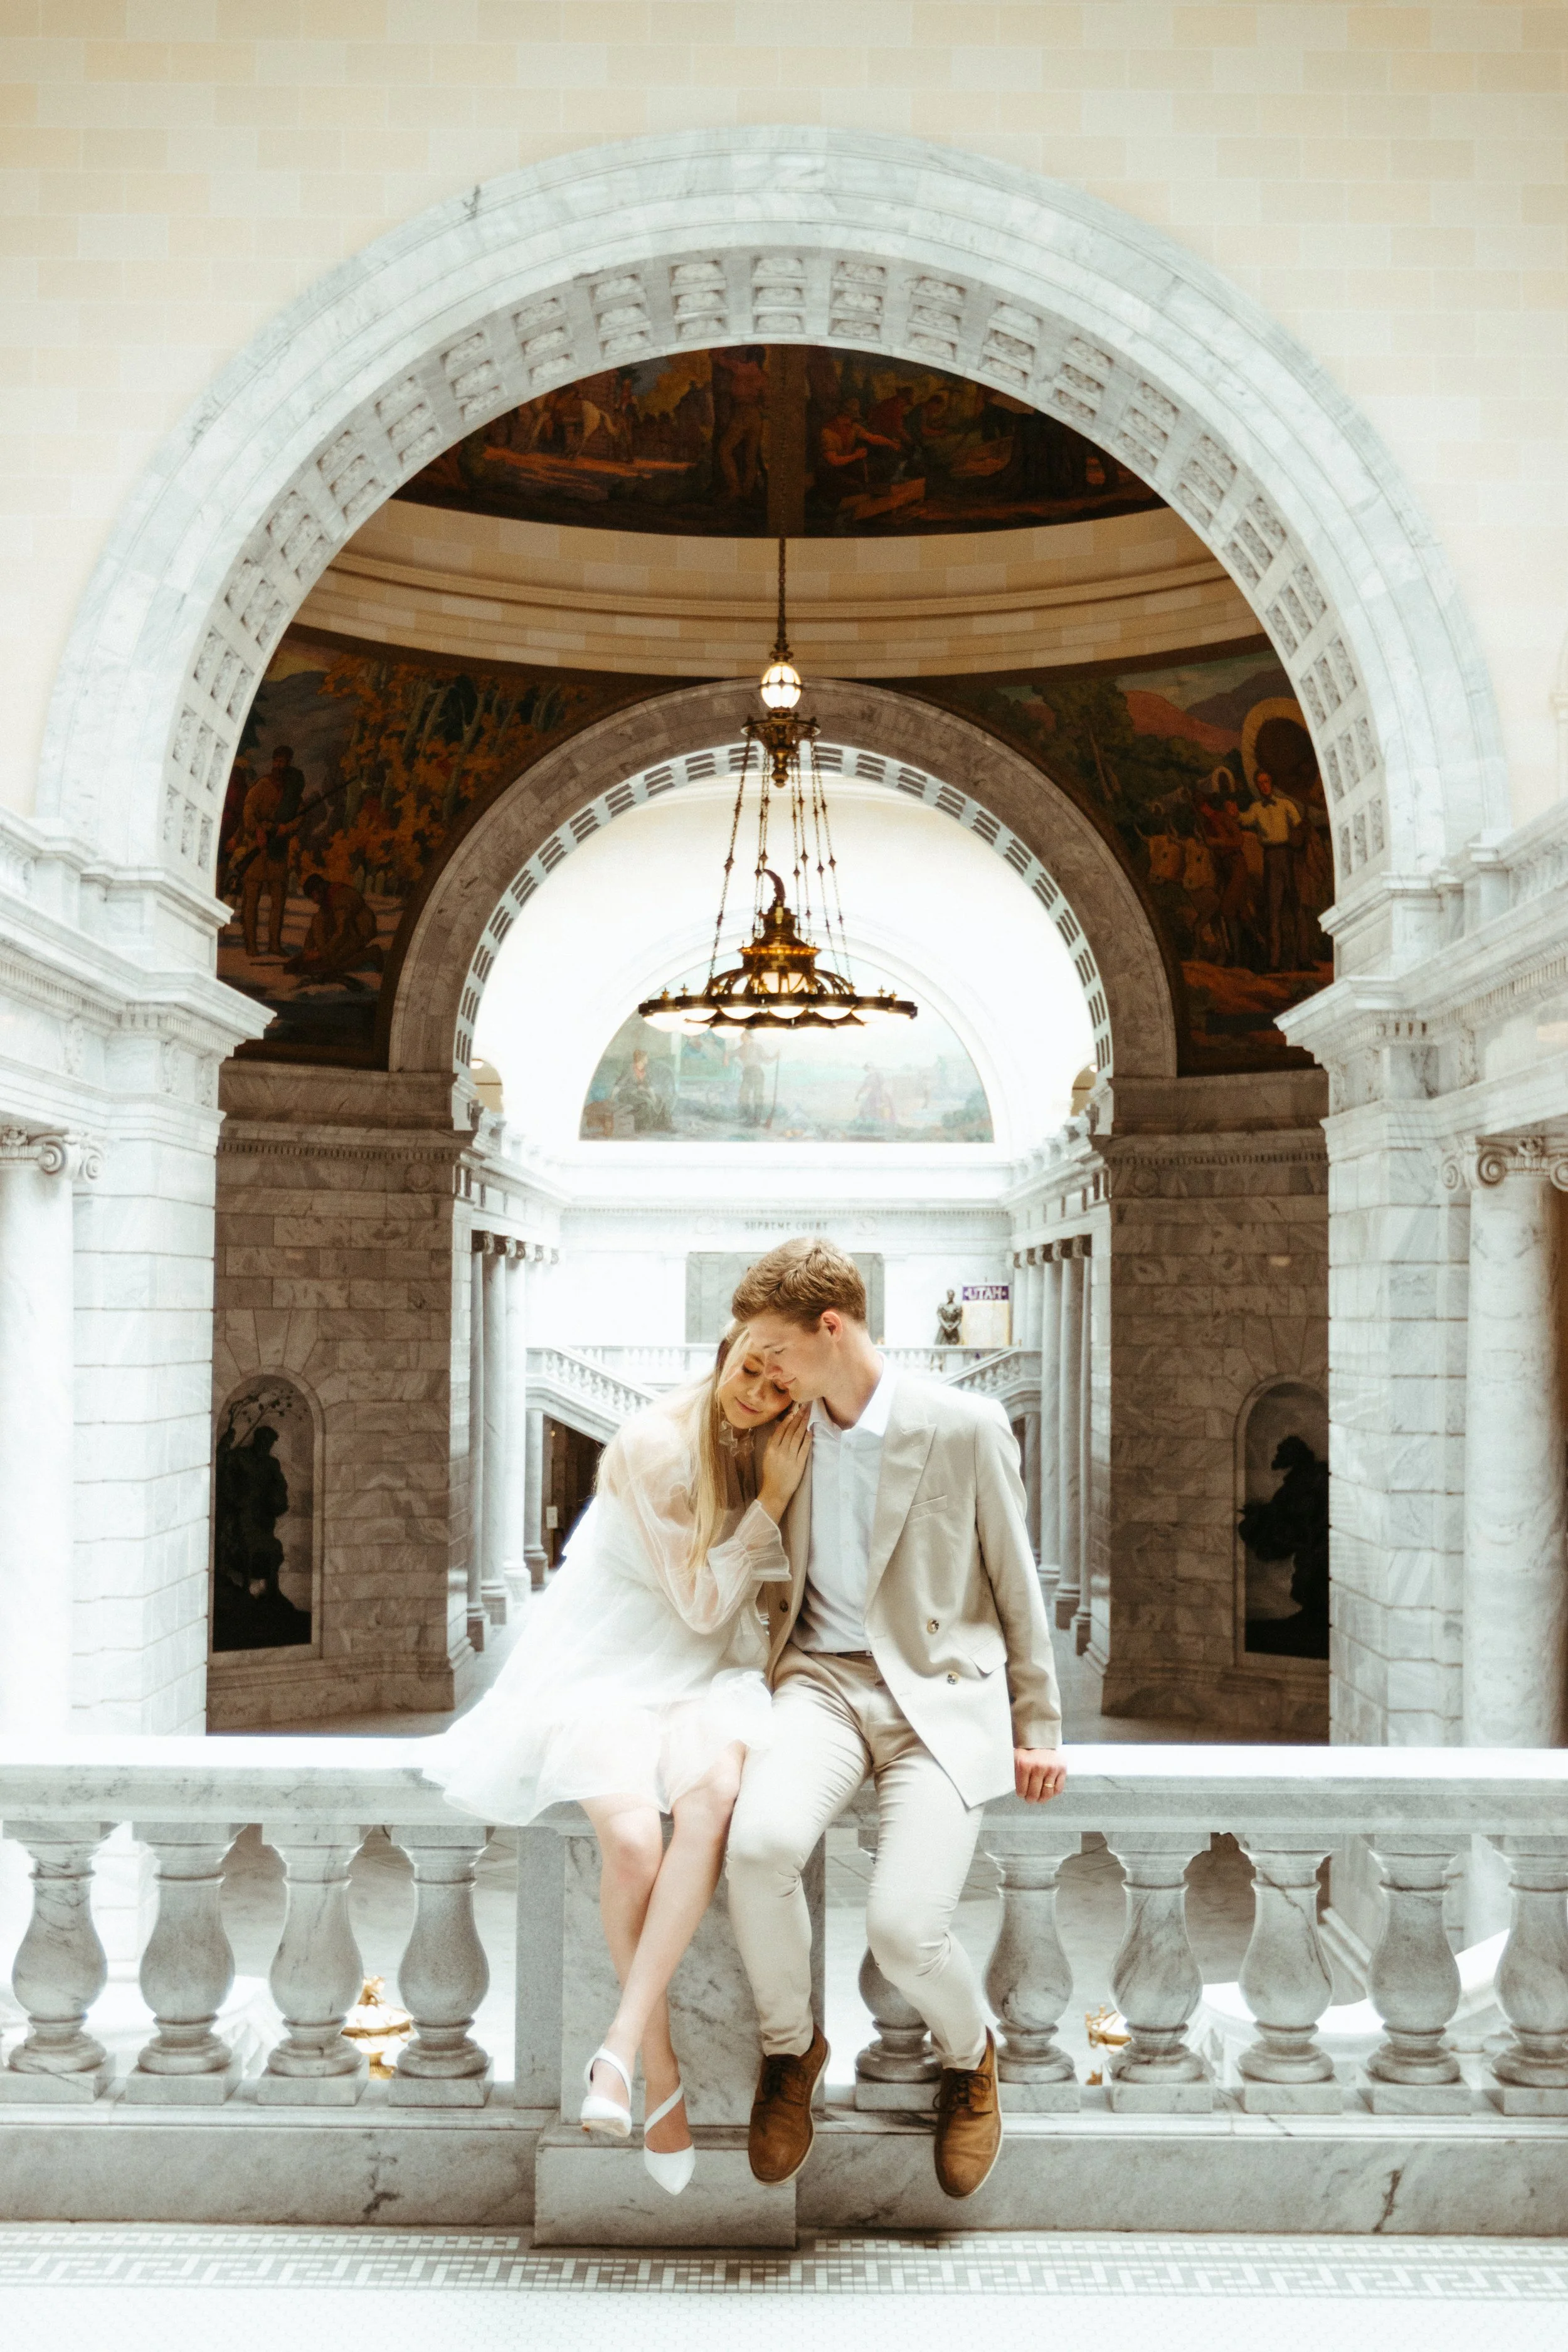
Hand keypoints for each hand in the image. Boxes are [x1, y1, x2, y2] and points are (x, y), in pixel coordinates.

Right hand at [758, 1405, 811, 1522]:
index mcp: (771, 1449)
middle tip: (805, 1407)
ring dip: (803, 1425)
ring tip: (808, 1415)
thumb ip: (772, 1443)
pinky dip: (807, 1439)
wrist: (775, 1491)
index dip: (788, 1419)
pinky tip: (810, 1431)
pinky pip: (804, 1449)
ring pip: (798, 1437)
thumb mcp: (766, 1457)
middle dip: (798, 1418)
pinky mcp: (799, 1464)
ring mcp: (790, 1457)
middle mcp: (781, 1451)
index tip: (794, 1410)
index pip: (781, 1430)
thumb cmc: (770, 1474)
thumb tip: (779, 1429)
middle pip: (791, 1431)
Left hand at [1014, 1747, 1066, 1802]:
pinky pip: (1058, 1789)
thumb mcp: (1016, 1758)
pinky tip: (1048, 1790)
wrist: (1042, 1737)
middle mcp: (1038, 1767)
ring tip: (1039, 1798)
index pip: (1021, 1790)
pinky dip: (1053, 1793)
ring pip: (1047, 1794)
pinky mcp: (1062, 1769)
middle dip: (1030, 1799)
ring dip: (1042, 1799)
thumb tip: (1015, 1792)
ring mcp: (1051, 1768)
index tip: (1022, 1794)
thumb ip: (1015, 1774)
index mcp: (1024, 1765)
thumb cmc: (1027, 1750)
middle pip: (1034, 1794)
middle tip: (1030, 1798)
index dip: (1021, 1794)